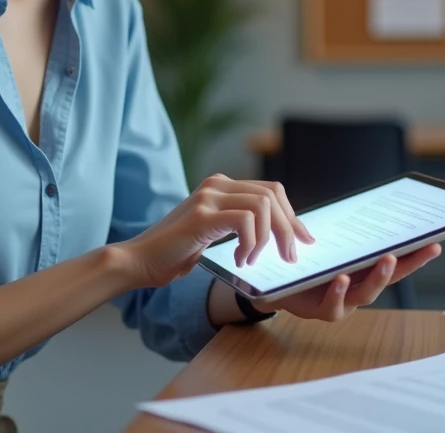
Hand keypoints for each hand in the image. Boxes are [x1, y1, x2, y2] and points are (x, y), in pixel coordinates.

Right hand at [114, 174, 315, 286]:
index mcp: (220, 185)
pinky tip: (241, 259)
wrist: (140, 260)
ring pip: (263, 204)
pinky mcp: (202, 215)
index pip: (271, 190)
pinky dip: (251, 242)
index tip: (303, 240)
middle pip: (272, 194)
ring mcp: (208, 197)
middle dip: (288, 227)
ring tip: (255, 259)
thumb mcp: (213, 232)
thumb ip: (237, 224)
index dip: (292, 215)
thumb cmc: (175, 252)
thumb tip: (276, 232)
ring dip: (269, 237)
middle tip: (290, 256)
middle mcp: (216, 184)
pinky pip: (245, 220)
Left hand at [251, 244, 441, 320]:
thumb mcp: (328, 244)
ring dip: (378, 277)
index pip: (395, 263)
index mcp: (362, 272)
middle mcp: (357, 290)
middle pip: (389, 279)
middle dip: (409, 264)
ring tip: (387, 259)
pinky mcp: (318, 311)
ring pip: (364, 294)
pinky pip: (332, 305)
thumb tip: (368, 206)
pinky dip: (338, 291)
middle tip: (425, 248)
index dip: (416, 255)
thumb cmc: (305, 263)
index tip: (436, 242)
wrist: (272, 284)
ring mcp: (341, 304)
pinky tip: (341, 278)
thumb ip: (345, 232)